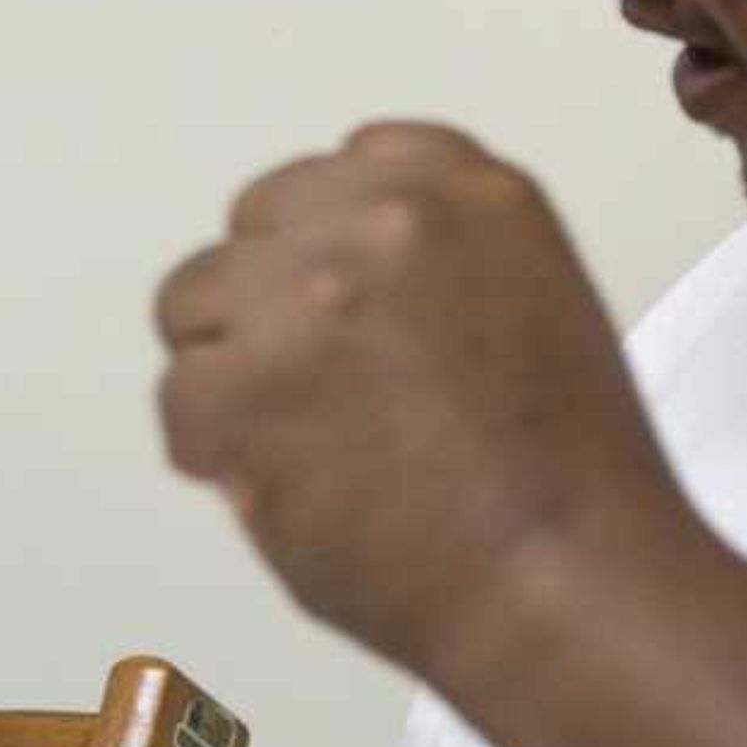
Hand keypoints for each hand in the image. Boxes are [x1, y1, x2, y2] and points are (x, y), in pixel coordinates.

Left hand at [154, 123, 691, 680]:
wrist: (565, 578)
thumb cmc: (566, 481)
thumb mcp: (532, 304)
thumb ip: (432, 265)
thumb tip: (321, 286)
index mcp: (467, 189)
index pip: (344, 167)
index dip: (329, 248)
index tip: (345, 307)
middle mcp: (383, 219)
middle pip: (256, 228)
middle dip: (273, 306)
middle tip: (323, 395)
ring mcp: (307, 295)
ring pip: (194, 305)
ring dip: (232, 373)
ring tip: (311, 445)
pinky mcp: (245, 382)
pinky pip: (180, 402)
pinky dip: (218, 457)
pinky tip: (297, 489)